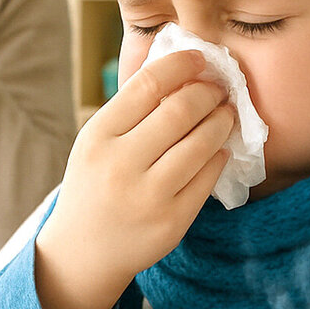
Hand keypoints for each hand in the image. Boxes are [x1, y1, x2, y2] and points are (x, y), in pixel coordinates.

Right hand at [32, 50, 233, 308]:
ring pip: (201, 144)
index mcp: (98, 137)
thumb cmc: (95, 183)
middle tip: (219, 89)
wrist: (83, 251)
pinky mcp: (171, 223)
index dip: (181, 65)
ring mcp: (147, 197)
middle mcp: (120, 165)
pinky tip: (218, 148)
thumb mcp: (96, 142)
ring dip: (222, 122)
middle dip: (209, 92)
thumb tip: (184, 69)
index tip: (200, 58)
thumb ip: (131, 110)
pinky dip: (218, 156)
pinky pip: (208, 178)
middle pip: (180, 111)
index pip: (148, 85)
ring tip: (226, 114)